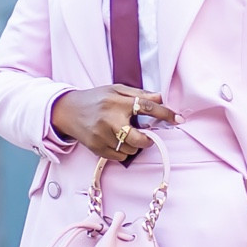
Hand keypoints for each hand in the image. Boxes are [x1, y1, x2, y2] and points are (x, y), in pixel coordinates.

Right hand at [51, 85, 178, 160]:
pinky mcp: (96, 148)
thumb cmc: (95, 98)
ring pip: (129, 150)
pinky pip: (118, 157)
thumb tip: (160, 98)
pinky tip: (116, 142)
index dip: (165, 114)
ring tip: (125, 135)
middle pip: (138, 139)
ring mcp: (101, 135)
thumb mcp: (115, 89)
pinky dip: (122, 152)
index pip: (147, 108)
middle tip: (147, 137)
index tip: (178, 119)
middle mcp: (109, 119)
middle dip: (147, 140)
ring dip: (134, 146)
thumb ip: (138, 94)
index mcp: (117, 101)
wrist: (67, 111)